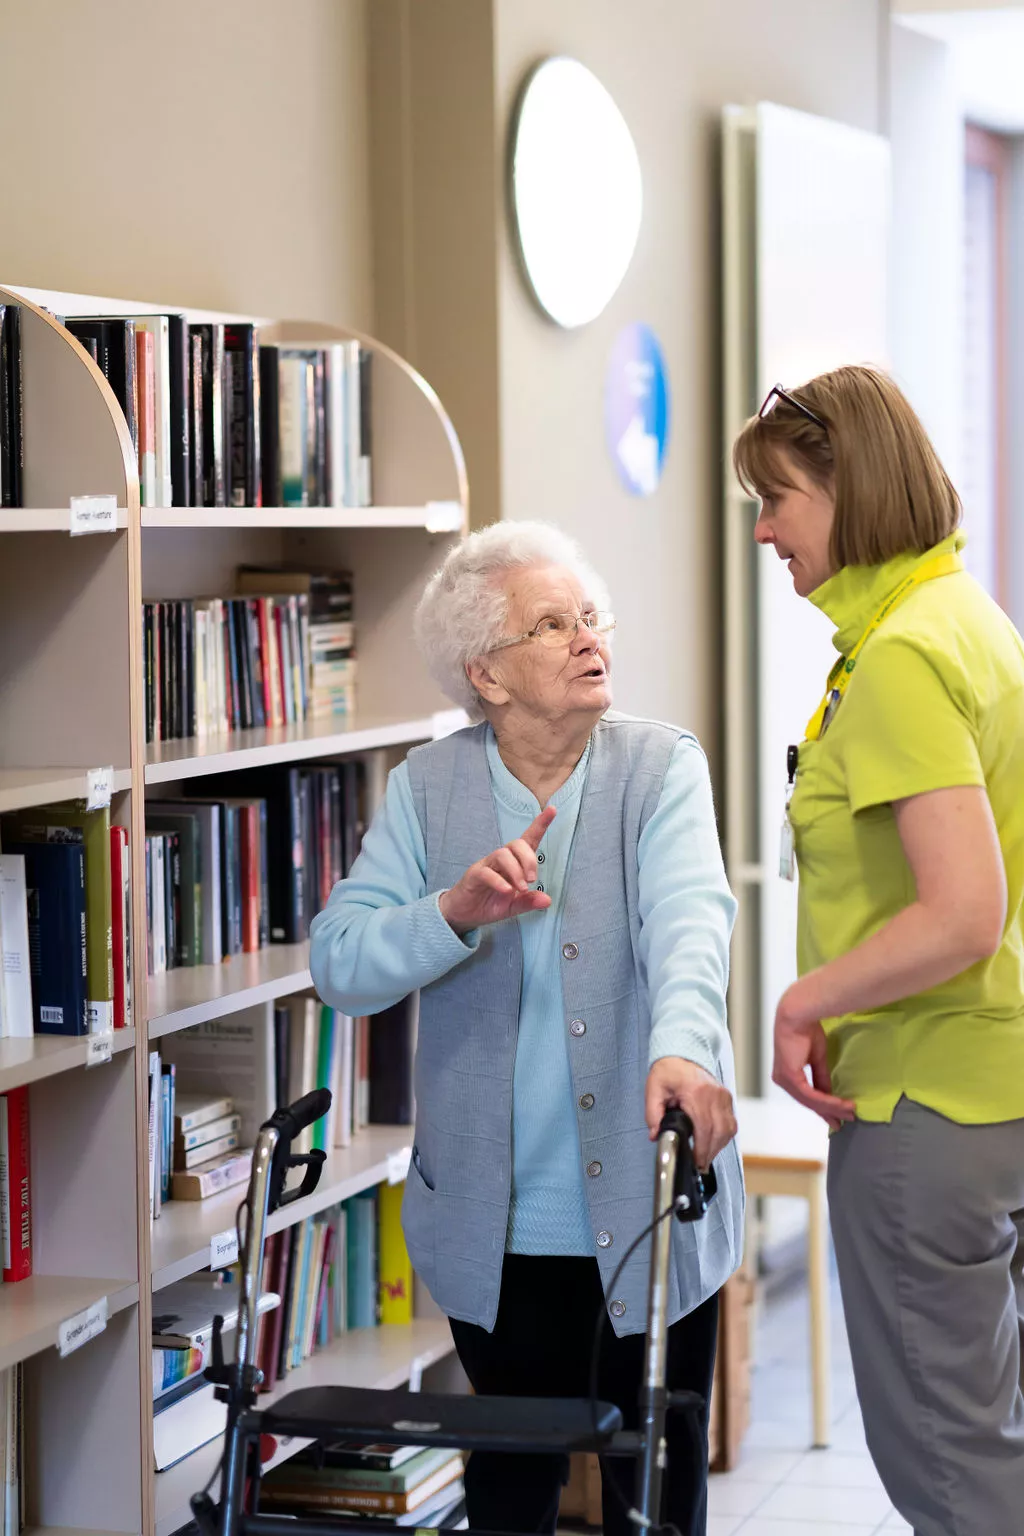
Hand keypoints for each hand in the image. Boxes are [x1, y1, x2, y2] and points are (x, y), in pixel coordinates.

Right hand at [438, 807, 555, 934]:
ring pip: (502, 854)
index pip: (528, 840)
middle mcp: (500, 860)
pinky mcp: (474, 875)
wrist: (464, 914)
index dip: (540, 824)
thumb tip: (547, 900)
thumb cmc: (489, 904)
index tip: (552, 809)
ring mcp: (486, 865)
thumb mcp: (513, 906)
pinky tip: (506, 891)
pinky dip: (499, 881)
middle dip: (529, 859)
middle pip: (516, 843)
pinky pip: (486, 872)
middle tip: (532, 880)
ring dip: (516, 871)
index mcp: (514, 863)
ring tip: (520, 888)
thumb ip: (529, 902)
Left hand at [644, 1057, 736, 1169]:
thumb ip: (652, 1114)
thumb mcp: (654, 1089)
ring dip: (718, 1146)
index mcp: (697, 1092)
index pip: (704, 1127)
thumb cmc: (668, 1071)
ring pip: (728, 1130)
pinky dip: (723, 1137)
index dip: (701, 1148)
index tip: (696, 1162)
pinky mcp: (727, 1098)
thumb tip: (655, 1135)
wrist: (682, 1053)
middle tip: (699, 1165)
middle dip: (709, 1152)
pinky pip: (731, 1123)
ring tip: (704, 1156)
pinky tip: (712, 1143)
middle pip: (719, 1132)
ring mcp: (724, 1096)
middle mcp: (714, 1094)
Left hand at [772, 988, 855, 1128]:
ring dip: (832, 1108)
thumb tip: (830, 1095)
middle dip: (829, 1112)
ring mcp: (784, 1079)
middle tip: (846, 1121)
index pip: (806, 1096)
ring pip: (811, 1101)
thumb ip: (821, 1078)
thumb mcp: (817, 1059)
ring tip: (850, 1112)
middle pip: (808, 1102)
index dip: (823, 1108)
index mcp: (787, 1075)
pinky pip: (811, 1095)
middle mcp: (782, 1080)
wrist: (799, 1015)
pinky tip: (841, 1104)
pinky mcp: (790, 1077)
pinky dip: (828, 1101)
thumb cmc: (807, 1031)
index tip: (838, 1117)